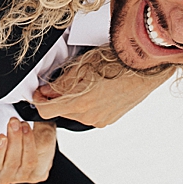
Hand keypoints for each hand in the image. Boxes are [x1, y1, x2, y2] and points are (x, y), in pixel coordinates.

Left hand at [0, 117, 56, 183]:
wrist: (13, 132)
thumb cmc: (30, 133)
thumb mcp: (43, 131)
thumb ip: (46, 132)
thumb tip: (41, 123)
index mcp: (35, 173)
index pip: (31, 162)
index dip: (28, 143)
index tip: (25, 125)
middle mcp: (16, 177)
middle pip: (14, 164)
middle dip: (15, 141)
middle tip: (14, 123)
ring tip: (1, 134)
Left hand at [32, 46, 166, 126]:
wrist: (145, 68)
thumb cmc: (118, 62)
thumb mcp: (83, 66)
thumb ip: (60, 83)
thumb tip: (46, 91)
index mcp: (80, 103)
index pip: (45, 111)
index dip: (38, 100)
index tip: (39, 92)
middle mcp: (89, 116)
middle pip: (60, 112)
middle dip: (58, 99)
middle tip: (64, 80)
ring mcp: (100, 120)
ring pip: (75, 114)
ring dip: (73, 101)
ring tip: (86, 83)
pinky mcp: (109, 120)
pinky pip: (90, 115)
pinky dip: (87, 105)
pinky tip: (97, 90)